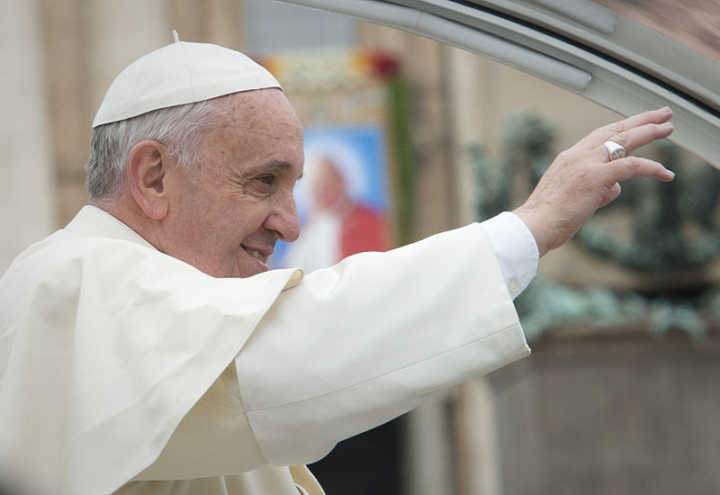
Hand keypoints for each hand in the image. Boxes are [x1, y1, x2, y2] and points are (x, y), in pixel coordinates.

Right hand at [514, 107, 675, 256]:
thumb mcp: (574, 198)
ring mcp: (586, 164)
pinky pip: (630, 166)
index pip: (600, 135)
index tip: (638, 122)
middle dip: (641, 120)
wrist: (534, 226)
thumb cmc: (548, 219)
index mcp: (569, 158)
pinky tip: (666, 173)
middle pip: (615, 130)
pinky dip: (651, 168)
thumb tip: (615, 189)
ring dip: (650, 132)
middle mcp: (578, 155)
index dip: (622, 127)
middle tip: (662, 114)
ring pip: (625, 140)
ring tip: (669, 128)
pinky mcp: (596, 177)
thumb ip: (597, 189)